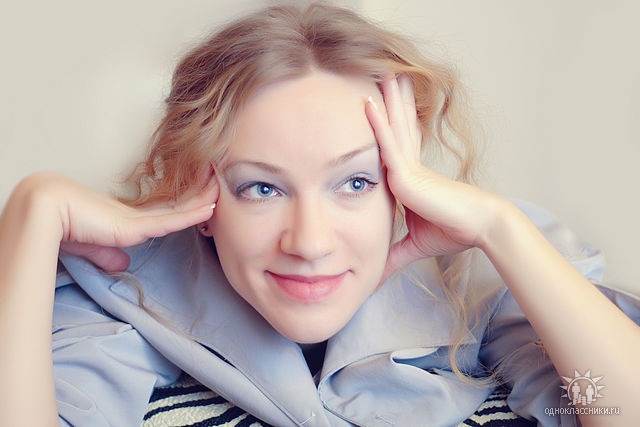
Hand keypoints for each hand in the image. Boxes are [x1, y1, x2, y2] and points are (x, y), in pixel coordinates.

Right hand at [19, 172, 218, 271]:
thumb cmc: (63, 226)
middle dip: (200, 194)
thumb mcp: (92, 247)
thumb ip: (109, 255)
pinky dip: (192, 214)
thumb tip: (123, 264)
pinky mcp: (132, 225)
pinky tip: (210, 208)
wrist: (44, 212)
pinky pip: (170, 220)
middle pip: (177, 204)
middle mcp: (136, 214)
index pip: (165, 211)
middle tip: (221, 180)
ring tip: (223, 186)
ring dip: (203, 198)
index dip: (186, 205)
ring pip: (179, 208)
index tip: (204, 198)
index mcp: (127, 218)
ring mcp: (136, 218)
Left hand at [365, 75, 505, 280]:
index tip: (379, 104)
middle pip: (394, 128)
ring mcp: (407, 167)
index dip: (388, 124)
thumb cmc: (452, 231)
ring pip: (391, 128)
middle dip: (389, 100)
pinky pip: (388, 145)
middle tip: (381, 73)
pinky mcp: (408, 174)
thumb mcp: (412, 244)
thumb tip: (375, 279)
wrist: (477, 227)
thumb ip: (392, 255)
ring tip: (379, 71)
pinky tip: (368, 104)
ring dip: (385, 98)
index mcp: (409, 178)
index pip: (395, 146)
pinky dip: (377, 124)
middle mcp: (408, 166)